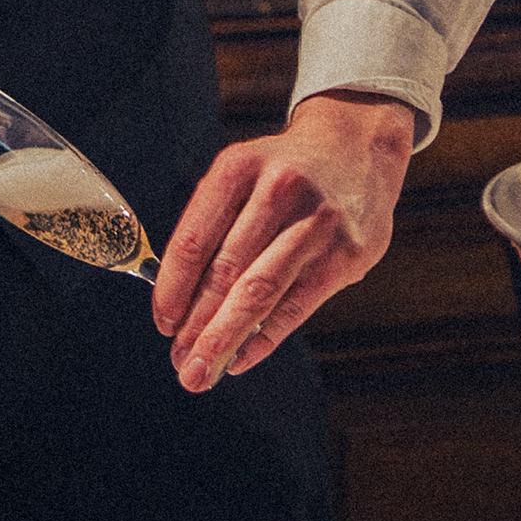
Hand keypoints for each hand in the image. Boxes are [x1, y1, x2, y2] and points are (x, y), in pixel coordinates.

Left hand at [152, 91, 415, 390]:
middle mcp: (278, 190)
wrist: (357, 149)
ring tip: (202, 371)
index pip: (195, 239)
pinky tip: (241, 359)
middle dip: (198, 326)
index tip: (163, 323)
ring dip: (225, 339)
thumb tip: (177, 301)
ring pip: (260, 292)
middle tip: (179, 364)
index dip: (172, 288)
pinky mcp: (347, 253)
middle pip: (227, 272)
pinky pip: (296, 306)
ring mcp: (316, 222)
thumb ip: (213, 227)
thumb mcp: (243, 176)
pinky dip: (264, 339)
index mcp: (239, 168)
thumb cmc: (283, 174)